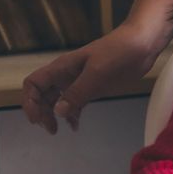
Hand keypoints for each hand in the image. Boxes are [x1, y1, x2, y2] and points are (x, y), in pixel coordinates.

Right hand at [22, 24, 161, 133]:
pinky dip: (72, 114)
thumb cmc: (118, 52)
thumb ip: (77, 92)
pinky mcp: (94, 86)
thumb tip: (57, 111)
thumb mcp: (97, 73)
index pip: (33, 84)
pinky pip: (76, 102)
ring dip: (55, 115)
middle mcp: (67, 75)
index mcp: (62, 68)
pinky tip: (76, 125)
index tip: (37, 119)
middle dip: (42, 112)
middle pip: (43, 95)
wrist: (142, 43)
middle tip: (51, 129)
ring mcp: (80, 81)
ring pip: (58, 100)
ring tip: (58, 130)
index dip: (30, 102)